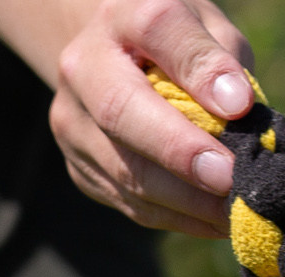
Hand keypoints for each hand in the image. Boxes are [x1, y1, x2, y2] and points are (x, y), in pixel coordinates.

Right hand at [51, 0, 254, 237]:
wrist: (110, 54)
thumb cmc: (174, 38)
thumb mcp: (204, 24)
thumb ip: (219, 59)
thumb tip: (236, 112)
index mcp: (120, 17)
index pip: (159, 37)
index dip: (198, 74)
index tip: (240, 107)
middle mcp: (80, 69)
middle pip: (122, 115)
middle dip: (180, 154)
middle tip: (231, 180)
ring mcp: (70, 124)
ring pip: (122, 169)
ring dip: (183, 199)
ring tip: (233, 211)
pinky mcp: (76, 166)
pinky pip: (125, 199)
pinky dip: (172, 215)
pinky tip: (211, 221)